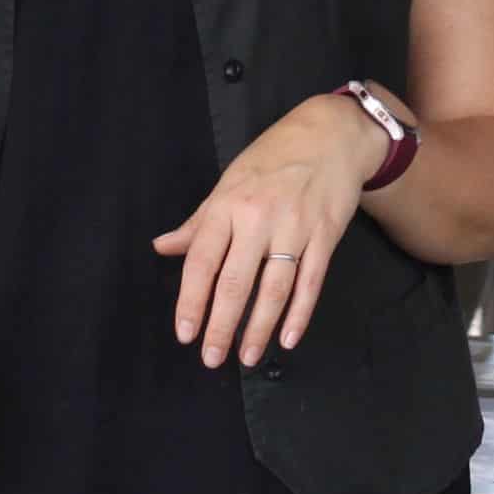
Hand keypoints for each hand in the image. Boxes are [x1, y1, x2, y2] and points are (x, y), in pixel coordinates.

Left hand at [153, 89, 385, 368]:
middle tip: (211, 358)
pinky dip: (299, 314)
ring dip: (259, 328)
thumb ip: (198, 222)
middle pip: (236, 282)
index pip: (202, 260)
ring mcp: (295, 228)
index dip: (191, 300)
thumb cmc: (273, 158)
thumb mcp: (229, 182)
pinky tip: (288, 338)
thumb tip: (163, 248)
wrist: (330, 134)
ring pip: (274, 288)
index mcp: (227, 205)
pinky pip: (310, 283)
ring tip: (247, 357)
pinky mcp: (325, 236)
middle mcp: (258, 218)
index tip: (185, 333)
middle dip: (222, 326)